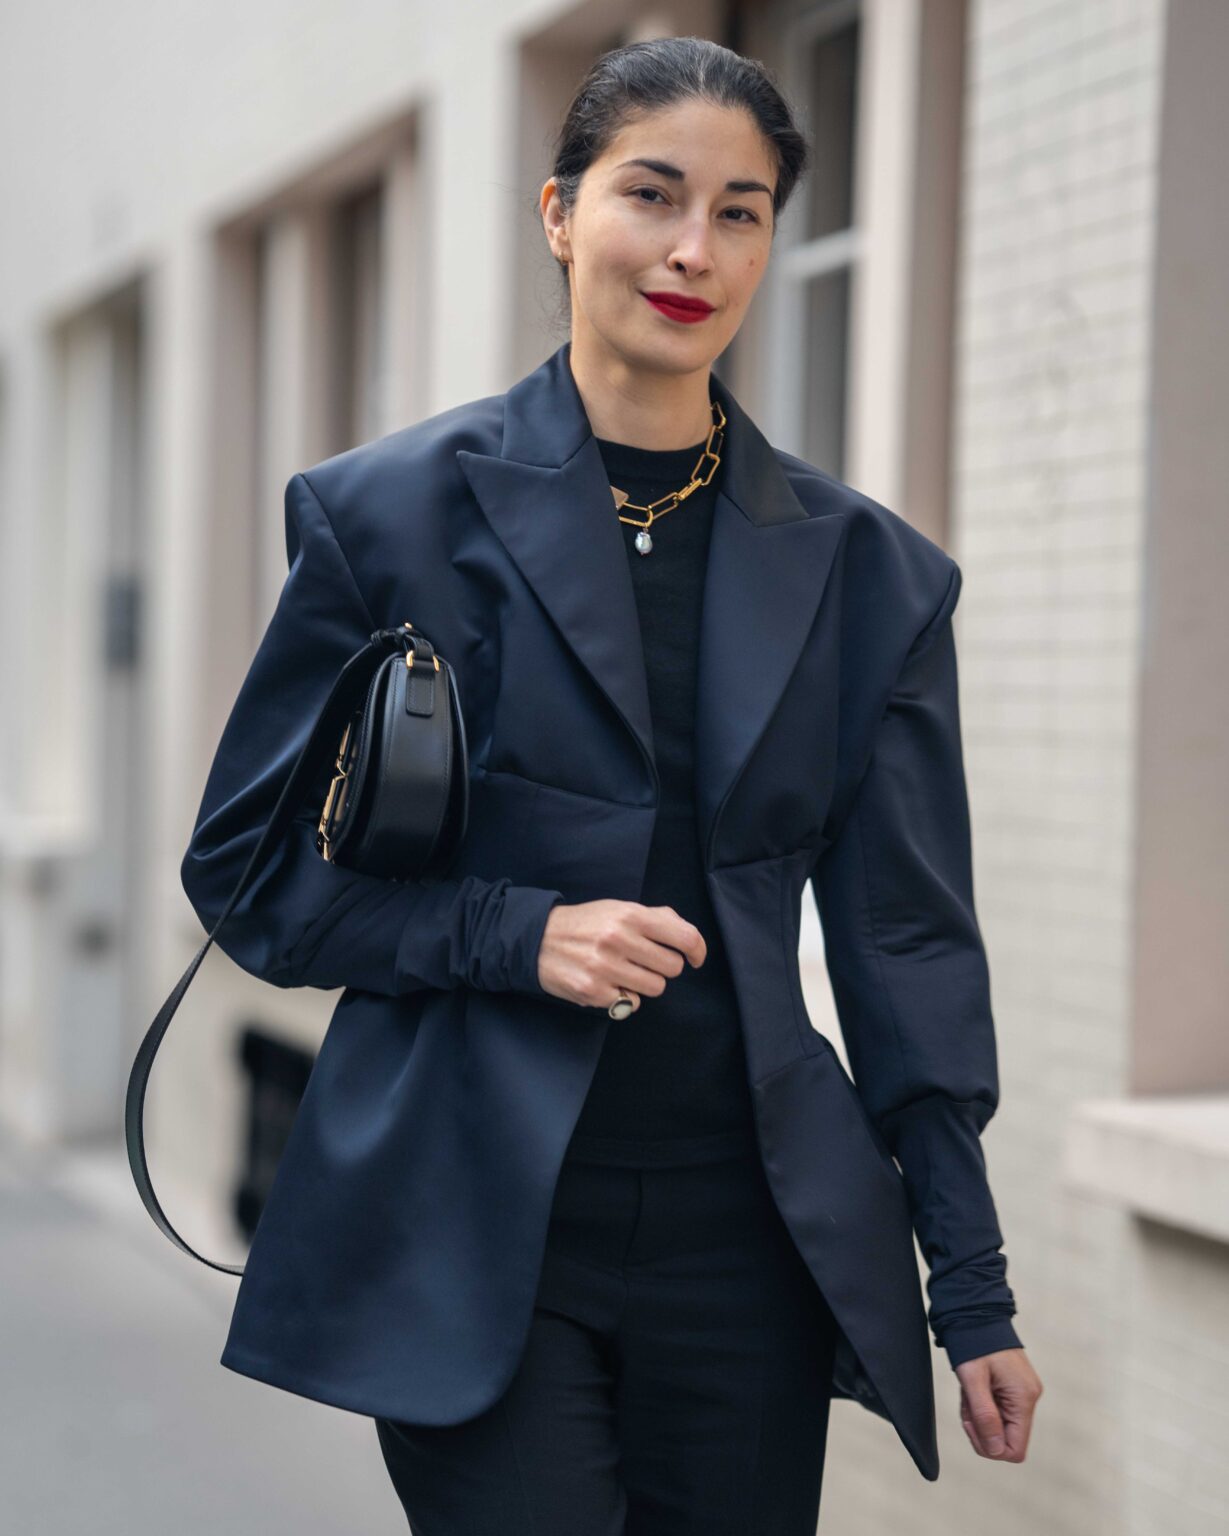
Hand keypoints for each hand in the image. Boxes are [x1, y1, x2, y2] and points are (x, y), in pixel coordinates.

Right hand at [536, 900, 706, 1010]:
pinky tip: (609, 983)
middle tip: (645, 960)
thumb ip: (657, 917)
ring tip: (626, 971)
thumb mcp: (619, 909)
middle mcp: (619, 940)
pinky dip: (626, 996)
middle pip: (672, 967)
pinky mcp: (594, 992)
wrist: (537, 939)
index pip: (685, 937)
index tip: (696, 959)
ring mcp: (606, 968)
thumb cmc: (586, 923)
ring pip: (656, 988)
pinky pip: (633, 1003)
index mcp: (630, 915)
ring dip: (646, 983)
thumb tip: (689, 936)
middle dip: (663, 966)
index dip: (698, 951)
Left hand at [955, 1348, 1042, 1462]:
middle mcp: (1029, 1397)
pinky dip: (982, 1404)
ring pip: (1000, 1424)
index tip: (971, 1423)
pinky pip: (999, 1410)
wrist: (977, 1313)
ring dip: (979, 1414)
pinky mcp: (1015, 1387)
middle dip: (981, 1427)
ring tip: (969, 1391)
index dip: (990, 1446)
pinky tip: (973, 1388)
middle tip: (967, 1402)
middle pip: (1006, 1438)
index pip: (1016, 1450)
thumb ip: (984, 1416)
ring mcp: (1023, 1392)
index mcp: (1024, 1398)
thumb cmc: (974, 1341)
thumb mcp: (973, 1380)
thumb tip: (995, 1450)